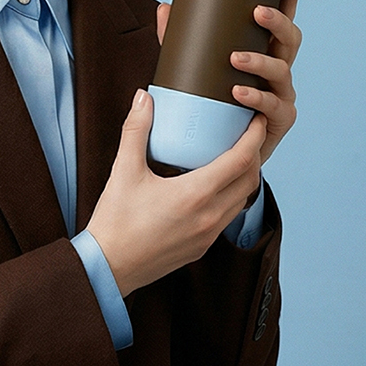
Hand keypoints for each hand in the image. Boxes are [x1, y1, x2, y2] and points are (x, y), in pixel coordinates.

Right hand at [86, 89, 264, 296]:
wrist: (109, 267)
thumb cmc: (116, 221)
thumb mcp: (124, 170)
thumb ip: (136, 130)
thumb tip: (143, 98)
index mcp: (195, 195)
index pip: (240, 161)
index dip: (253, 137)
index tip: (256, 120)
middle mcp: (209, 217)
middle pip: (250, 180)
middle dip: (254, 154)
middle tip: (248, 133)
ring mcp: (208, 235)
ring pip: (242, 200)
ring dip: (245, 177)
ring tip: (235, 155)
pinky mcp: (202, 247)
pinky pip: (228, 216)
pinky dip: (232, 195)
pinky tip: (215, 185)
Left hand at [157, 0, 302, 165]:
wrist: (216, 149)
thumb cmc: (210, 99)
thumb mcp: (193, 65)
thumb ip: (179, 38)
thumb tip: (165, 6)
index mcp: (264, 49)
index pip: (281, 18)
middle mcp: (278, 69)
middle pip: (290, 39)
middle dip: (278, 22)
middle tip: (257, 12)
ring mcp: (281, 95)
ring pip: (282, 72)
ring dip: (261, 63)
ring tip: (236, 59)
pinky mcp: (277, 121)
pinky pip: (273, 107)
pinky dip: (256, 98)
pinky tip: (239, 93)